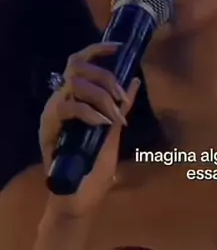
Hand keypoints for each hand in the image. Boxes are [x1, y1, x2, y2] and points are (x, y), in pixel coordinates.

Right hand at [39, 42, 139, 217]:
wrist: (78, 200)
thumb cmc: (93, 171)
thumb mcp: (113, 135)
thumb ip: (120, 108)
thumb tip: (134, 82)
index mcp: (75, 101)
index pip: (80, 63)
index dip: (98, 51)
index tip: (119, 48)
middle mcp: (61, 102)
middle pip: (77, 67)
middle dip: (105, 77)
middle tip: (121, 97)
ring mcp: (53, 115)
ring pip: (75, 86)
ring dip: (101, 97)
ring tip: (114, 115)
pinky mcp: (48, 129)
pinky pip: (68, 108)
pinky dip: (88, 113)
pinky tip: (102, 123)